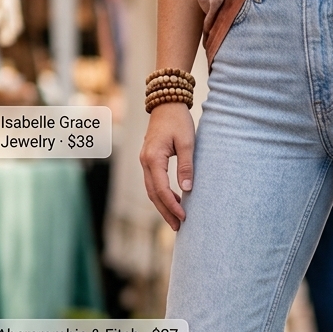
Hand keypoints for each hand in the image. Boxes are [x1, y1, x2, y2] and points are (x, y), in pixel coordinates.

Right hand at [140, 102, 195, 229]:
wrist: (166, 103)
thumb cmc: (178, 121)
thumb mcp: (187, 143)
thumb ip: (186, 166)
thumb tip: (187, 190)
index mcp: (153, 158)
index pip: (161, 189)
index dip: (172, 206)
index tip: (184, 217)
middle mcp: (145, 162)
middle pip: (153, 194)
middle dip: (165, 212)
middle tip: (178, 227)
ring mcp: (145, 161)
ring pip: (151, 190)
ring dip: (162, 205)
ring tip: (176, 219)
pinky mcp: (149, 160)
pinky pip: (153, 182)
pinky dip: (162, 194)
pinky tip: (174, 200)